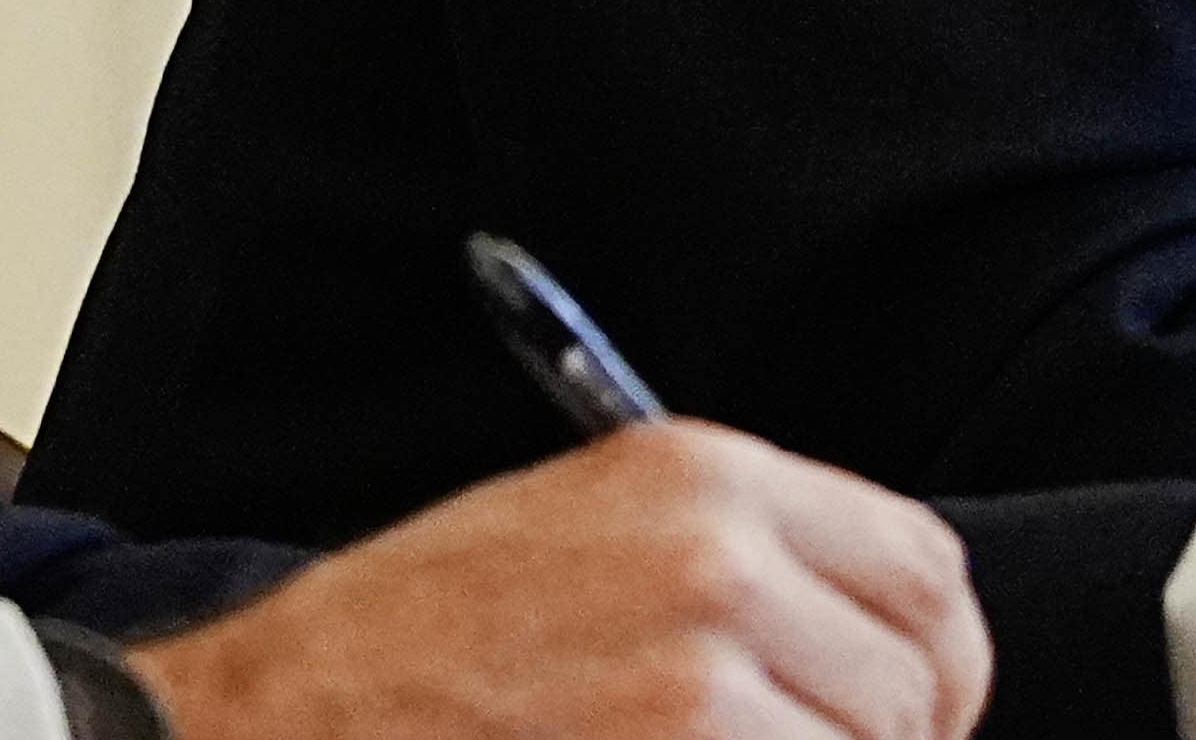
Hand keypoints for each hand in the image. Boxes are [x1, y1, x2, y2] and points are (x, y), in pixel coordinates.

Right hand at [133, 424, 983, 739]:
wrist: (257, 727)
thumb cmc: (403, 651)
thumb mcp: (585, 538)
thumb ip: (741, 565)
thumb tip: (875, 641)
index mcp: (710, 480)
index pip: (926, 572)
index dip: (938, 663)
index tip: (922, 718)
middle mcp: (721, 565)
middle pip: (909, 686)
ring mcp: (695, 684)